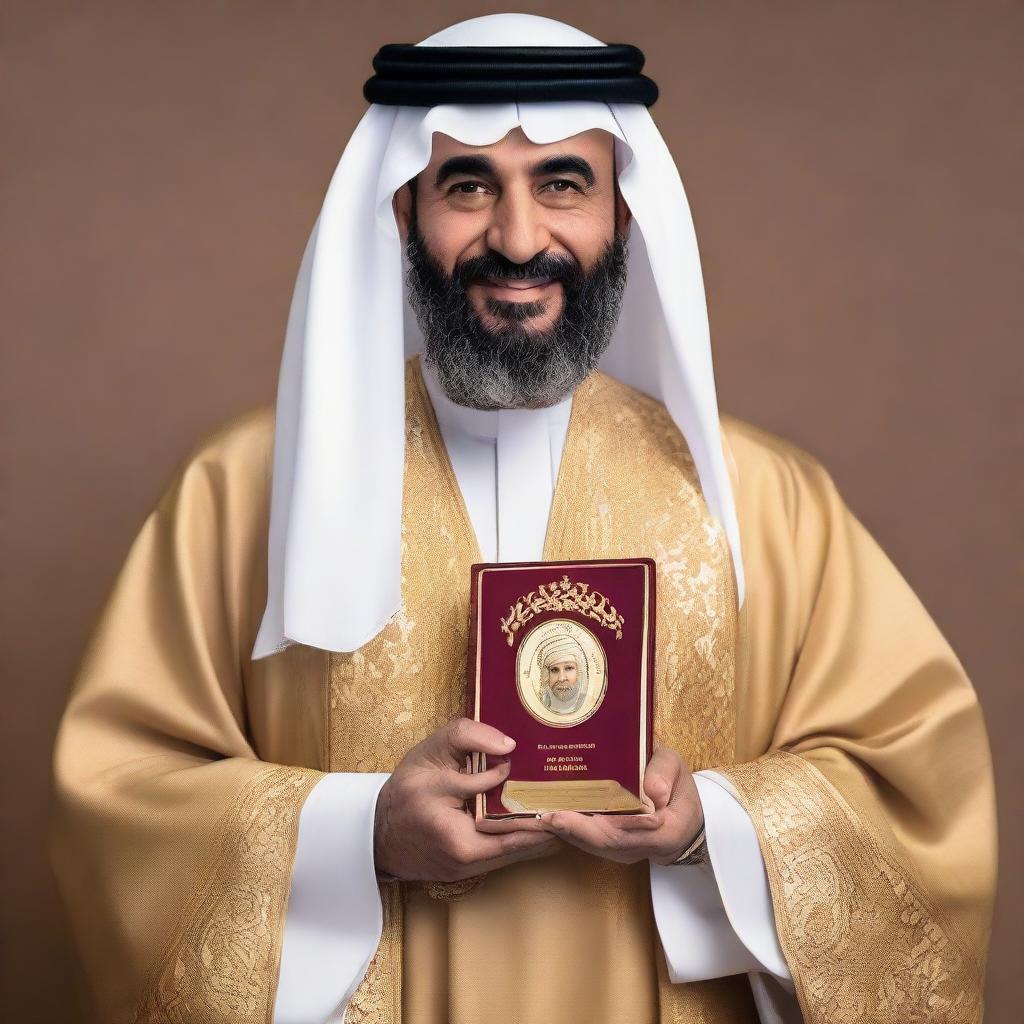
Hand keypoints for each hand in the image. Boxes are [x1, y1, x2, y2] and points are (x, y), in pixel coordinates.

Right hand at [374, 717, 558, 881]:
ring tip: (566, 820)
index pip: (483, 787)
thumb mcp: (430, 750)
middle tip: (571, 806)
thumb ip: (466, 735)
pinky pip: (500, 858)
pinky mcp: (464, 872)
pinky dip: (523, 846)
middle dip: (541, 820)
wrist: (379, 835)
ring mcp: (458, 862)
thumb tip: (509, 745)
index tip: (536, 772)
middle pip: (507, 831)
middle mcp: (449, 836)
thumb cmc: (407, 789)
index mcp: (435, 797)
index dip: (510, 779)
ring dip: (538, 837)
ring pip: (508, 850)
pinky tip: (544, 836)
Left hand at [539, 742, 703, 865]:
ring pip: (592, 845)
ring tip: (538, 816)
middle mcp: (640, 848)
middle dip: (569, 829)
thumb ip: (665, 775)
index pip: (623, 833)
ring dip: (564, 832)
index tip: (565, 815)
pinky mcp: (614, 848)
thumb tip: (651, 792)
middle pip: (600, 842)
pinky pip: (590, 842)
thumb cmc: (680, 789)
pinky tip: (550, 818)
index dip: (592, 827)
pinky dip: (570, 831)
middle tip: (541, 814)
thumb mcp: (679, 771)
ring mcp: (625, 852)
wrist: (687, 817)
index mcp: (663, 832)